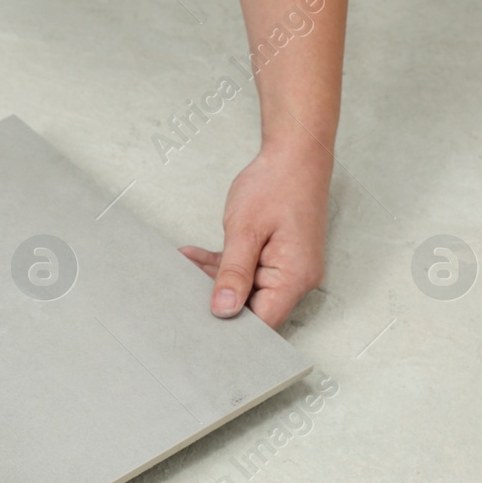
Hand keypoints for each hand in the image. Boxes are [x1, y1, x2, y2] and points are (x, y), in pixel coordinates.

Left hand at [180, 141, 332, 329]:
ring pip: (246, 290)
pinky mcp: (278, 258)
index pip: (263, 322)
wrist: (295, 154)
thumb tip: (223, 309)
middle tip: (184, 293)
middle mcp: (297, 278)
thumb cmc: (276, 184)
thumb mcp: (244, 230)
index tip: (201, 326)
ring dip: (215, 279)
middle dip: (219, 302)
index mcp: (294, 277)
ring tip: (185, 266)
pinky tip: (195, 258)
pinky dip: (223, 266)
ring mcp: (288, 269)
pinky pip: (247, 272)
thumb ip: (233, 273)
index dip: (232, 328)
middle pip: (254, 309)